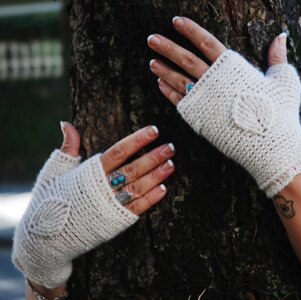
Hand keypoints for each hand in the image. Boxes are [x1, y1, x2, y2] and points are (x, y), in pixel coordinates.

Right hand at [13, 123, 174, 288]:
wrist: (47, 235)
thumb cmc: (52, 198)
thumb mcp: (56, 171)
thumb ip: (68, 147)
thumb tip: (65, 123)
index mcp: (90, 172)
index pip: (119, 151)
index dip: (137, 140)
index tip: (154, 131)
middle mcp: (103, 187)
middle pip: (133, 169)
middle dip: (153, 157)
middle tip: (171, 147)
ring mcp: (110, 205)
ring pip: (138, 187)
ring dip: (156, 176)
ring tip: (171, 164)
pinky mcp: (116, 221)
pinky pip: (136, 208)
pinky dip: (150, 199)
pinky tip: (164, 188)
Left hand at [147, 17, 300, 196]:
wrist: (270, 144)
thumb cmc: (280, 112)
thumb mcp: (284, 80)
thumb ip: (278, 57)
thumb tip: (281, 36)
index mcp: (233, 67)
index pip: (206, 42)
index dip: (191, 30)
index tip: (176, 22)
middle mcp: (214, 81)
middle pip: (186, 59)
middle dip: (167, 47)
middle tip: (151, 39)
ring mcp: (205, 100)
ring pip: (179, 80)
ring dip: (164, 69)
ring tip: (152, 62)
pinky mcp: (200, 118)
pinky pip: (180, 101)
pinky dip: (169, 92)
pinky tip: (160, 84)